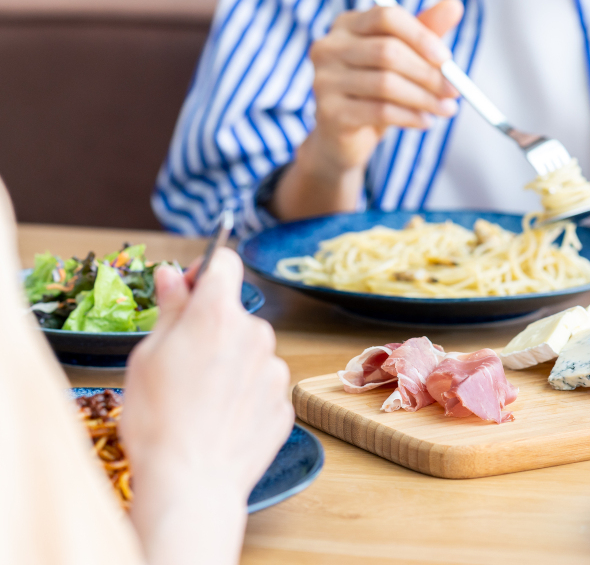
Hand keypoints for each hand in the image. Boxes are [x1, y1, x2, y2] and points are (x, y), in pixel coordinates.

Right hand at [121, 249, 292, 564]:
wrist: (191, 484)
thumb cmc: (158, 419)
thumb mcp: (148, 356)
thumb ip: (170, 308)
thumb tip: (173, 275)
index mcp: (218, 313)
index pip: (225, 262)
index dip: (205, 271)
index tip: (190, 290)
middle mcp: (256, 332)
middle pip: (235, 314)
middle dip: (213, 327)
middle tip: (185, 362)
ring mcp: (274, 367)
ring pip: (251, 350)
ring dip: (232, 362)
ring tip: (203, 399)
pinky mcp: (284, 399)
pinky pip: (262, 383)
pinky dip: (245, 392)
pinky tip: (222, 417)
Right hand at [272, 0, 463, 219]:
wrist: (343, 138)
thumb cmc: (375, 93)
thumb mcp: (402, 59)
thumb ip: (424, 31)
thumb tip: (455, 5)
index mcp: (347, 25)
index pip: (386, 17)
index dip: (420, 36)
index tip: (447, 59)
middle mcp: (328, 47)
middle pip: (387, 51)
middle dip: (428, 73)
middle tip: (454, 90)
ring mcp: (324, 80)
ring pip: (386, 84)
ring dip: (424, 98)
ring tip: (445, 109)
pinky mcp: (329, 111)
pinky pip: (379, 111)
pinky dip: (410, 117)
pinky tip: (425, 122)